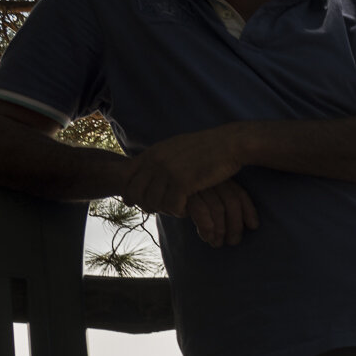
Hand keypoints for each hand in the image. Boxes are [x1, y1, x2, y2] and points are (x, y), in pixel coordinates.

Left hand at [122, 126, 245, 216]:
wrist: (229, 144)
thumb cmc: (208, 148)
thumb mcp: (176, 147)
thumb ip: (160, 158)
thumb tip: (149, 169)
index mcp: (152, 153)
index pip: (126, 176)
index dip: (128, 192)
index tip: (132, 202)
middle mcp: (156, 161)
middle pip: (136, 193)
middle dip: (146, 205)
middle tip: (159, 210)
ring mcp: (168, 171)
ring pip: (153, 202)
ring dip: (164, 210)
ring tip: (177, 209)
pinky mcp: (183, 182)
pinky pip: (172, 206)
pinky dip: (179, 211)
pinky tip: (188, 209)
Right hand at [184, 180, 259, 246]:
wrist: (150, 188)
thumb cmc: (183, 200)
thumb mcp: (205, 198)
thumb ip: (222, 204)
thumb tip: (251, 225)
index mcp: (218, 177)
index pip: (239, 193)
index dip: (249, 210)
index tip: (254, 227)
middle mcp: (209, 177)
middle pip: (231, 201)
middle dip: (235, 225)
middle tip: (234, 242)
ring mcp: (195, 183)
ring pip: (218, 208)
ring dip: (220, 230)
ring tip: (218, 244)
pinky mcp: (180, 190)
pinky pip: (200, 210)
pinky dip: (206, 227)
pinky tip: (207, 238)